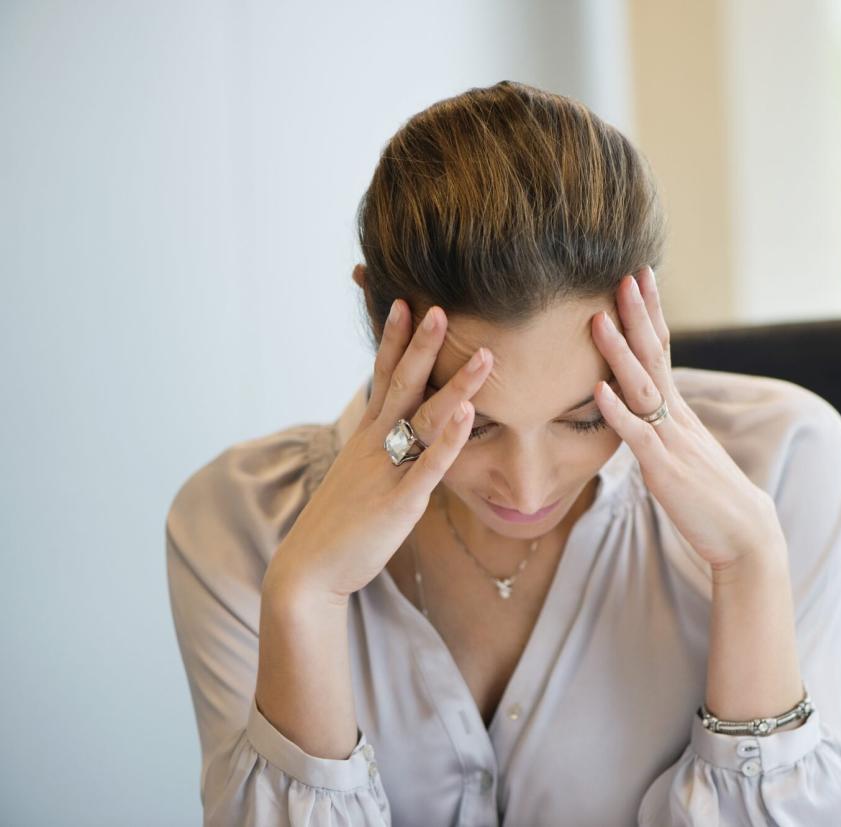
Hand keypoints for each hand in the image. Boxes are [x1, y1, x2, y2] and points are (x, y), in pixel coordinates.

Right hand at [263, 300, 493, 604]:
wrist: (309, 571)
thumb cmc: (340, 524)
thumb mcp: (361, 476)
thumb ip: (383, 451)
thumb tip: (405, 433)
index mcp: (366, 438)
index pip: (382, 377)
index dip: (393, 340)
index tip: (403, 301)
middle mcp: (375, 446)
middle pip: (402, 385)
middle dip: (421, 345)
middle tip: (440, 308)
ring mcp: (387, 471)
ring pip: (425, 419)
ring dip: (455, 386)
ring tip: (484, 356)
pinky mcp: (400, 502)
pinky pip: (428, 466)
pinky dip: (449, 440)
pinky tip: (467, 415)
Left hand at [590, 266, 783, 570]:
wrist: (746, 535)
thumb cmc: (711, 497)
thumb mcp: (684, 452)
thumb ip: (662, 428)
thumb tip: (640, 410)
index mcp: (678, 412)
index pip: (663, 350)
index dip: (650, 314)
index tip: (640, 276)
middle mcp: (676, 418)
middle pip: (654, 356)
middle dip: (639, 314)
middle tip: (626, 274)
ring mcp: (671, 442)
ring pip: (642, 388)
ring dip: (619, 353)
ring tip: (599, 319)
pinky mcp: (664, 470)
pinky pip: (637, 437)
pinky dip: (617, 412)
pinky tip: (599, 389)